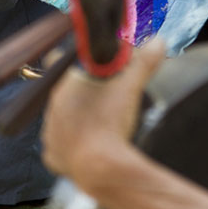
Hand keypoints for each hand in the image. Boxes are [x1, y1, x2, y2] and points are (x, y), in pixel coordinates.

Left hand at [42, 39, 165, 179]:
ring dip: (78, 119)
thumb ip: (143, 62)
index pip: (58, 60)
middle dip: (83, 93)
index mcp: (64, 85)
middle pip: (65, 93)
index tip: (87, 65)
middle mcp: (51, 107)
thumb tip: (158, 42)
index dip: (73, 60)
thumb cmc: (110, 122)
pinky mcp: (52, 156)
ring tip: (100, 124)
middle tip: (105, 98)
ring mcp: (50, 133)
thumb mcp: (131, 86)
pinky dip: (73, 146)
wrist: (101, 166)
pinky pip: (61, 147)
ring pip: (62, 120)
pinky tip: (89, 144)